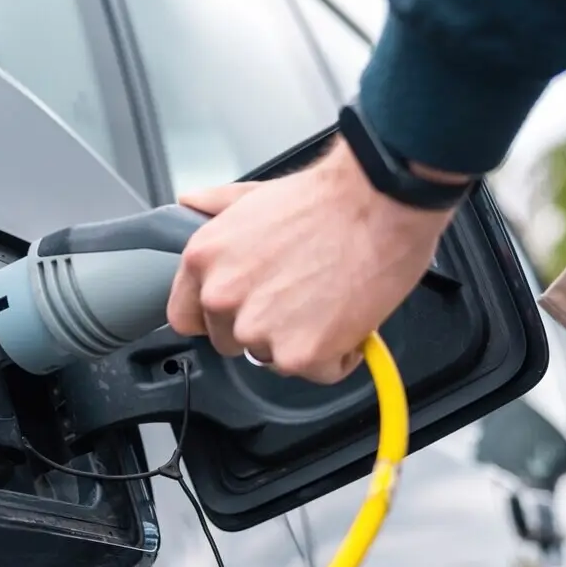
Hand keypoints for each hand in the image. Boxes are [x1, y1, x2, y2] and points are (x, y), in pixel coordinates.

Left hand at [166, 139, 457, 383]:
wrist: (380, 203)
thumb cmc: (328, 199)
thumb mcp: (254, 194)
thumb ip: (216, 207)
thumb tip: (191, 204)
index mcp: (204, 260)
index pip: (185, 317)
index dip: (215, 318)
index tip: (239, 313)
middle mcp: (222, 297)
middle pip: (231, 342)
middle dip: (264, 327)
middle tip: (299, 296)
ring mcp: (258, 330)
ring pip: (274, 358)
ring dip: (301, 340)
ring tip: (328, 300)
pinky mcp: (300, 354)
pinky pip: (318, 371)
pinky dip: (339, 354)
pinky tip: (350, 317)